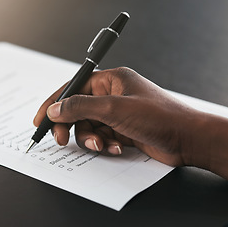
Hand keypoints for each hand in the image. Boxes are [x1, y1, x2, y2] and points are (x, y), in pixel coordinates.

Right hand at [33, 67, 199, 165]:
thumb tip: (54, 109)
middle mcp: (112, 95)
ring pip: (88, 126)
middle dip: (70, 126)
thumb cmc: (159, 116)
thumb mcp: (114, 109)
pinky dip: (104, 144)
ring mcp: (117, 114)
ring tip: (102, 145)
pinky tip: (115, 148)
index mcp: (110, 80)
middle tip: (61, 139)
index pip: (73, 88)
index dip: (54, 103)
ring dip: (90, 138)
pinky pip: (101, 137)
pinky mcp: (121, 130)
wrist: (188, 139)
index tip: (40, 119)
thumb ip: (80, 107)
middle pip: (78, 110)